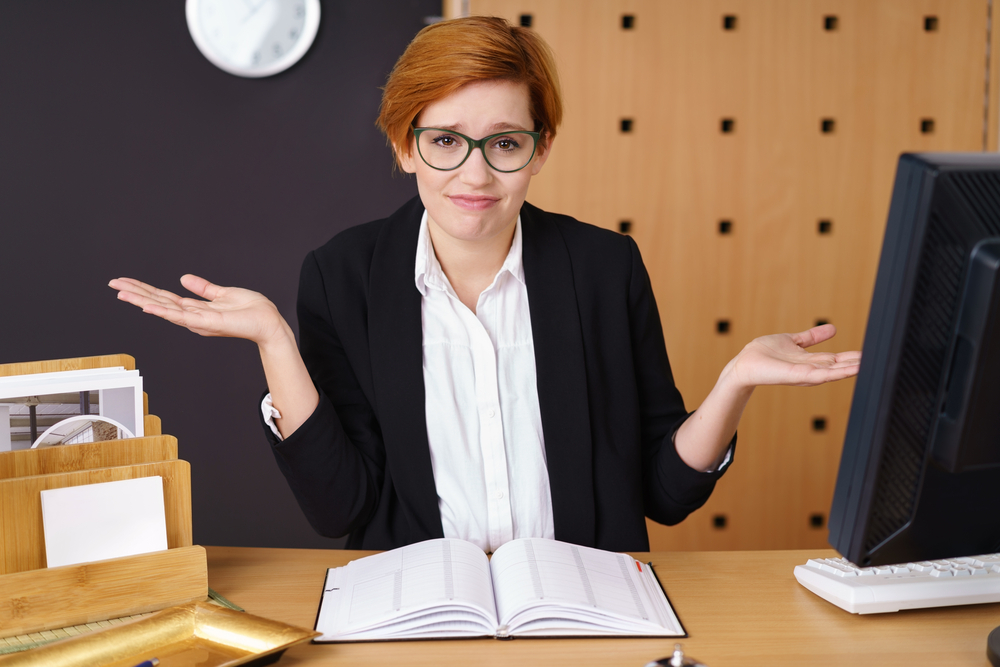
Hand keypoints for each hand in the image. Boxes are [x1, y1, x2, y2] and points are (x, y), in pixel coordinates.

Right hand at [109, 274, 287, 346]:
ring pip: (164, 309)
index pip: (164, 298)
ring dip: (142, 300)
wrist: (268, 322)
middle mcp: (192, 316)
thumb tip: (184, 278)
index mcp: (195, 308)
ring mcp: (198, 321)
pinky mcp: (207, 323)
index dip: (144, 289)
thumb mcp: (222, 293)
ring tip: (121, 292)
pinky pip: (181, 316)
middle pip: (158, 302)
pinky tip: (147, 306)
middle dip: (135, 293)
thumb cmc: (251, 311)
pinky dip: (163, 311)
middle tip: (113, 284)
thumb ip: (203, 288)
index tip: (125, 282)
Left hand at [726, 324, 860, 388]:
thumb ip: (811, 337)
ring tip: (868, 366)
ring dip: (850, 369)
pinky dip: (836, 373)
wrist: (745, 364)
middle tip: (876, 362)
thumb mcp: (793, 341)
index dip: (851, 358)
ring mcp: (804, 373)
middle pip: (837, 367)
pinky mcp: (797, 375)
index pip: (835, 359)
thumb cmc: (764, 354)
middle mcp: (809, 368)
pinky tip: (850, 370)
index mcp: (809, 360)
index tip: (868, 355)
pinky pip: (820, 374)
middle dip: (855, 364)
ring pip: (832, 372)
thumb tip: (833, 328)